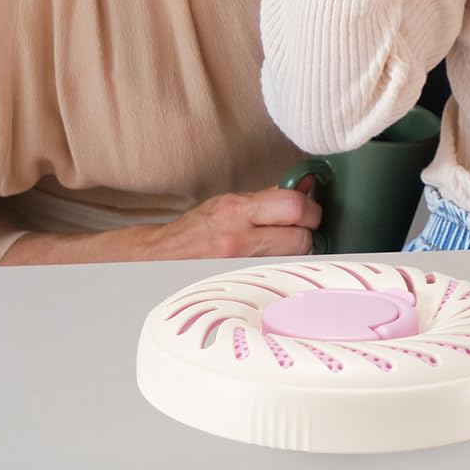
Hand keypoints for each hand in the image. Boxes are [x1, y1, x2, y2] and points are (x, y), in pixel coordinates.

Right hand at [149, 184, 322, 260]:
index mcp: (237, 210)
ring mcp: (238, 266)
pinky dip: (281, 266)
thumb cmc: (197, 229)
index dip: (310, 209)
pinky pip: (275, 273)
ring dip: (296, 252)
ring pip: (292, 259)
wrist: (159, 258)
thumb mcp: (231, 202)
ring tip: (284, 246)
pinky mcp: (237, 284)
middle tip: (302, 230)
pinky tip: (272, 261)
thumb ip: (270, 196)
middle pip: (300, 238)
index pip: (294, 207)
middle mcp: (238, 239)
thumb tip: (306, 184)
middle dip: (308, 232)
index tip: (310, 211)